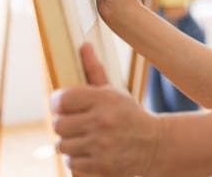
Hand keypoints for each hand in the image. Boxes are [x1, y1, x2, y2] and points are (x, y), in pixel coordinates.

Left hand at [51, 44, 158, 175]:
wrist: (153, 145)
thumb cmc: (128, 115)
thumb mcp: (114, 91)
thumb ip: (94, 70)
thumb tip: (84, 45)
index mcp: (105, 98)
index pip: (62, 99)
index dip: (57, 102)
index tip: (63, 105)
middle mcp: (102, 121)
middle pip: (57, 124)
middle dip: (64, 124)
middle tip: (76, 123)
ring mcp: (101, 145)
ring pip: (62, 144)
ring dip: (69, 142)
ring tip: (84, 138)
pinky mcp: (101, 166)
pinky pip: (70, 163)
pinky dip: (76, 159)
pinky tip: (89, 151)